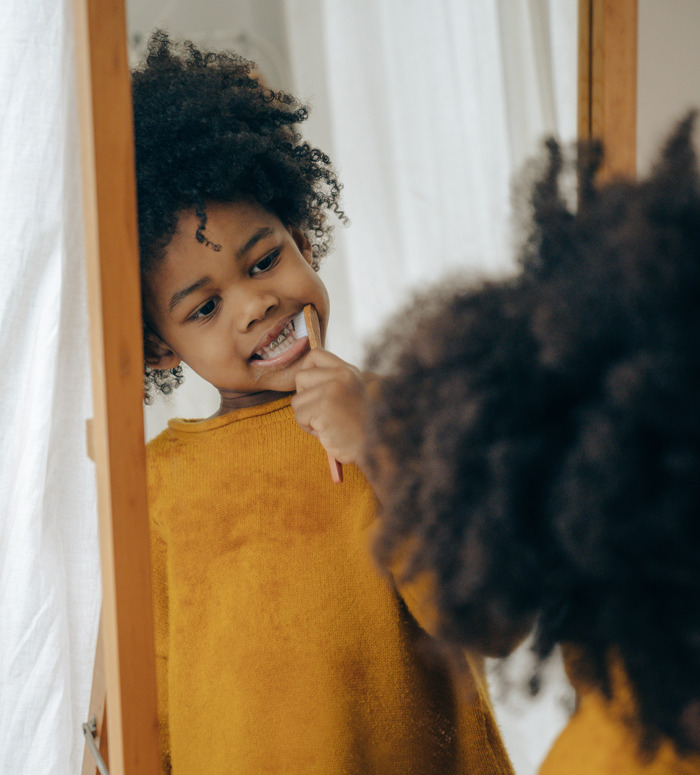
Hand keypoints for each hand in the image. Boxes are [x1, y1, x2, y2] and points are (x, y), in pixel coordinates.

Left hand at [292, 349, 372, 469]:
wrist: (372, 448)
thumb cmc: (357, 426)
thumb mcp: (349, 393)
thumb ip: (331, 381)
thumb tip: (301, 376)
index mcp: (349, 371)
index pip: (315, 355)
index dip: (307, 371)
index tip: (312, 389)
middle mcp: (342, 376)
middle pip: (300, 377)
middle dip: (304, 398)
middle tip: (322, 412)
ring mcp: (333, 390)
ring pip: (297, 400)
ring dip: (306, 416)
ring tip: (326, 424)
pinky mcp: (324, 407)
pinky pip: (299, 416)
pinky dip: (307, 427)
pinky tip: (325, 431)